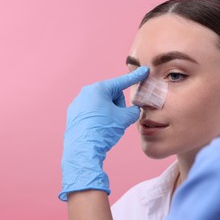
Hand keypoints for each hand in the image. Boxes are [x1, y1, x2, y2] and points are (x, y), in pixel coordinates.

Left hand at [59, 67, 148, 200]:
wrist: (84, 150)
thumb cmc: (104, 130)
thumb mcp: (125, 118)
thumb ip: (133, 110)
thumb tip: (133, 110)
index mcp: (99, 89)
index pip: (122, 82)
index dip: (136, 77)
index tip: (145, 70)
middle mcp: (86, 93)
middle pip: (112, 95)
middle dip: (118, 106)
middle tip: (118, 119)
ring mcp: (78, 104)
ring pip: (102, 104)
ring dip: (109, 113)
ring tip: (107, 127)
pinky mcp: (74, 115)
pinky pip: (92, 112)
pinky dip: (99, 119)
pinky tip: (99, 129)